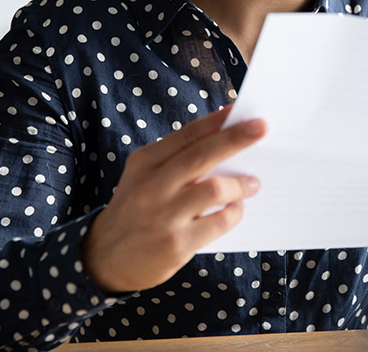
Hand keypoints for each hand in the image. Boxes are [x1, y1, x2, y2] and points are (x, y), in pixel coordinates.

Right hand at [82, 107, 265, 292]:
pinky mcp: (177, 244)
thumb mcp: (144, 175)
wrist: (105, 256)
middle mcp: (153, 187)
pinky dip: (234, 212)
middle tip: (262, 129)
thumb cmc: (136, 208)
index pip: (186, 135)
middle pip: (201, 156)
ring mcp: (164, 216)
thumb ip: (177, 159)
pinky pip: (218, 222)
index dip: (216, 121)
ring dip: (241, 184)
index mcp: (145, 162)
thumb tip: (225, 140)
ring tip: (253, 184)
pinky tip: (236, 209)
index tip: (240, 110)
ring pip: (214, 189)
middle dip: (235, 139)